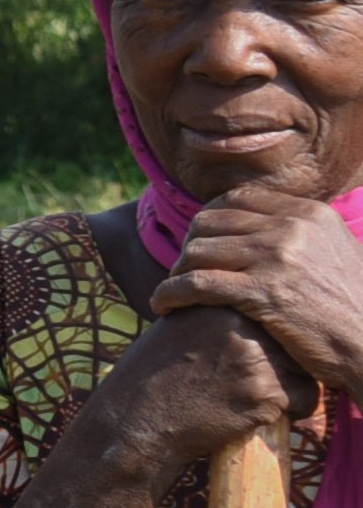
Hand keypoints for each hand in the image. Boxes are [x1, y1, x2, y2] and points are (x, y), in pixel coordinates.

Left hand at [165, 184, 362, 406]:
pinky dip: (171, 293)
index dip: (208, 219)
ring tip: (171, 291)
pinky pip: (197, 283)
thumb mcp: (336, 252)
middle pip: (210, 221)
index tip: (197, 241)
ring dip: (176, 272)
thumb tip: (261, 221)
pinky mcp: (265, 292)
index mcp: (310, 213)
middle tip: (180, 269)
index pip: (238, 199)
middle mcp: (293, 227)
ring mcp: (278, 258)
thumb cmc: (354, 308)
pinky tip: (164, 306)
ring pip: (198, 251)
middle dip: (188, 245)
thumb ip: (300, 233)